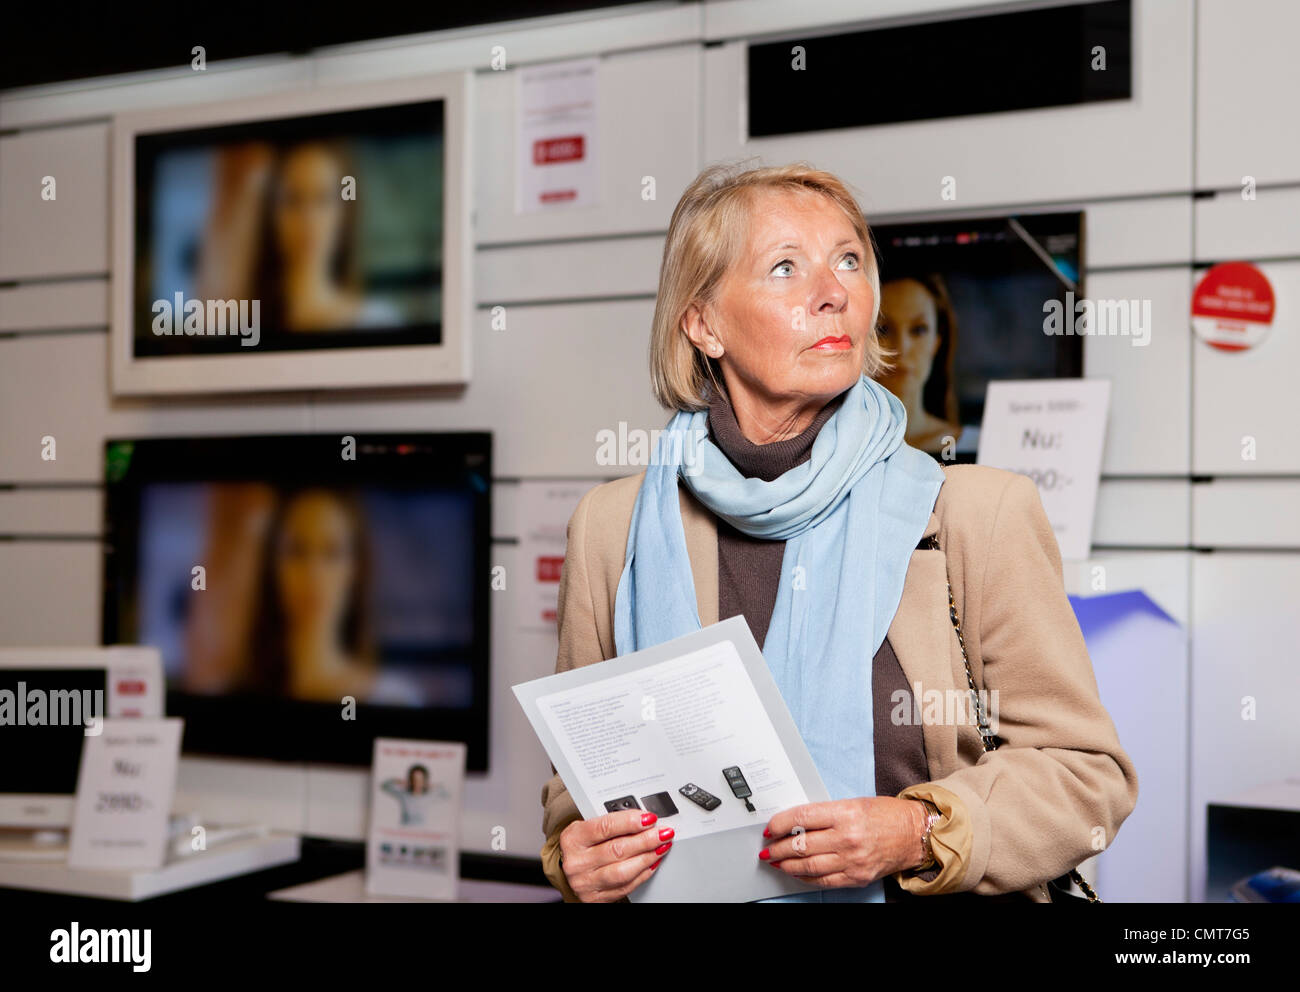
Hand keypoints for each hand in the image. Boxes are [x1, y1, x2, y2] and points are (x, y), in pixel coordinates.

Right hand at [559, 810, 673, 902]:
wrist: (570, 869)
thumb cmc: (582, 845)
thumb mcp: (588, 827)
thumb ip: (612, 823)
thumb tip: (644, 819)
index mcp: (573, 839)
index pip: (605, 827)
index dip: (630, 822)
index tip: (649, 818)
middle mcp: (577, 863)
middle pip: (617, 850)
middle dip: (645, 840)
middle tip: (662, 832)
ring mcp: (586, 883)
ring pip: (623, 871)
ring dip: (648, 857)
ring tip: (661, 846)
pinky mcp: (597, 898)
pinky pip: (626, 886)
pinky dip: (643, 873)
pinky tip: (652, 862)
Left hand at [759, 797, 927, 887]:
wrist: (914, 834)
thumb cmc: (885, 815)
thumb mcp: (852, 803)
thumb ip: (824, 814)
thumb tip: (794, 824)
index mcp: (845, 813)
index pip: (801, 818)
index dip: (779, 824)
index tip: (769, 828)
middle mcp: (847, 837)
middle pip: (801, 844)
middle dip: (777, 848)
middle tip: (766, 848)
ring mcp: (852, 860)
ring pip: (808, 865)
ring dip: (787, 864)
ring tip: (776, 861)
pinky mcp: (857, 877)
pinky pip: (824, 881)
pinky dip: (806, 877)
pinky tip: (796, 872)